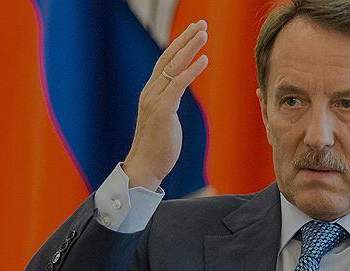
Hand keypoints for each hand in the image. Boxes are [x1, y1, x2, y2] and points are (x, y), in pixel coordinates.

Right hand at [123, 21, 209, 190]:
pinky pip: (178, 85)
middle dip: (185, 39)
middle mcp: (150, 91)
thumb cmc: (157, 148)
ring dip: (189, 48)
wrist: (145, 166)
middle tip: (200, 24)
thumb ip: (169, 105)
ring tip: (204, 33)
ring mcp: (154, 99)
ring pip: (173, 66)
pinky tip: (204, 60)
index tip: (193, 32)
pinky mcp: (162, 110)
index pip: (165, 62)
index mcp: (151, 93)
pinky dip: (191, 71)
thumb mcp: (164, 120)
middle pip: (168, 57)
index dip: (179, 46)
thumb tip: (176, 98)